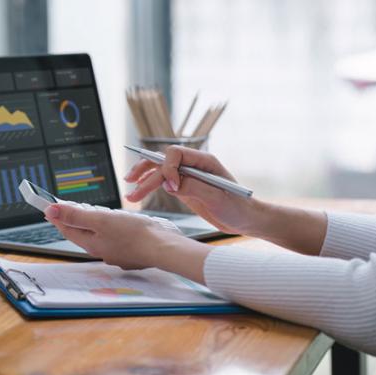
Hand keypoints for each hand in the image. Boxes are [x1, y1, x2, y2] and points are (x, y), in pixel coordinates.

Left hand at [44, 203, 210, 281]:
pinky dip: (110, 229)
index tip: (49, 206)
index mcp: (91, 243)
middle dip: (74, 219)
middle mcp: (101, 250)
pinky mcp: (129, 252)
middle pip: (81, 233)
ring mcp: (115, 252)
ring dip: (92, 224)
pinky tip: (116, 224)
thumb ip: (76, 216)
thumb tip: (51, 211)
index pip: (67, 229)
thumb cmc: (134, 234)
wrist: (162, 248)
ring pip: (98, 236)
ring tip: (91, 212)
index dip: (57, 216)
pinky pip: (113, 239)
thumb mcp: (101, 220)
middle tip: (68, 207)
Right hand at [124, 146, 260, 234]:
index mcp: (204, 161)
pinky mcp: (184, 188)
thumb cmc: (238, 207)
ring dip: (143, 178)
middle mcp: (193, 165)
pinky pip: (162, 182)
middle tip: (134, 191)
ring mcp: (187, 176)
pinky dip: (148, 186)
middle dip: (146, 175)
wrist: (246, 220)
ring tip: (130, 192)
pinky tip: (138, 192)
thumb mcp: (218, 198)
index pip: (176, 154)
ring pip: (158, 170)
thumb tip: (170, 183)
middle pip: (162, 162)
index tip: (171, 188)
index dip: (168, 168)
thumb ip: (194, 187)